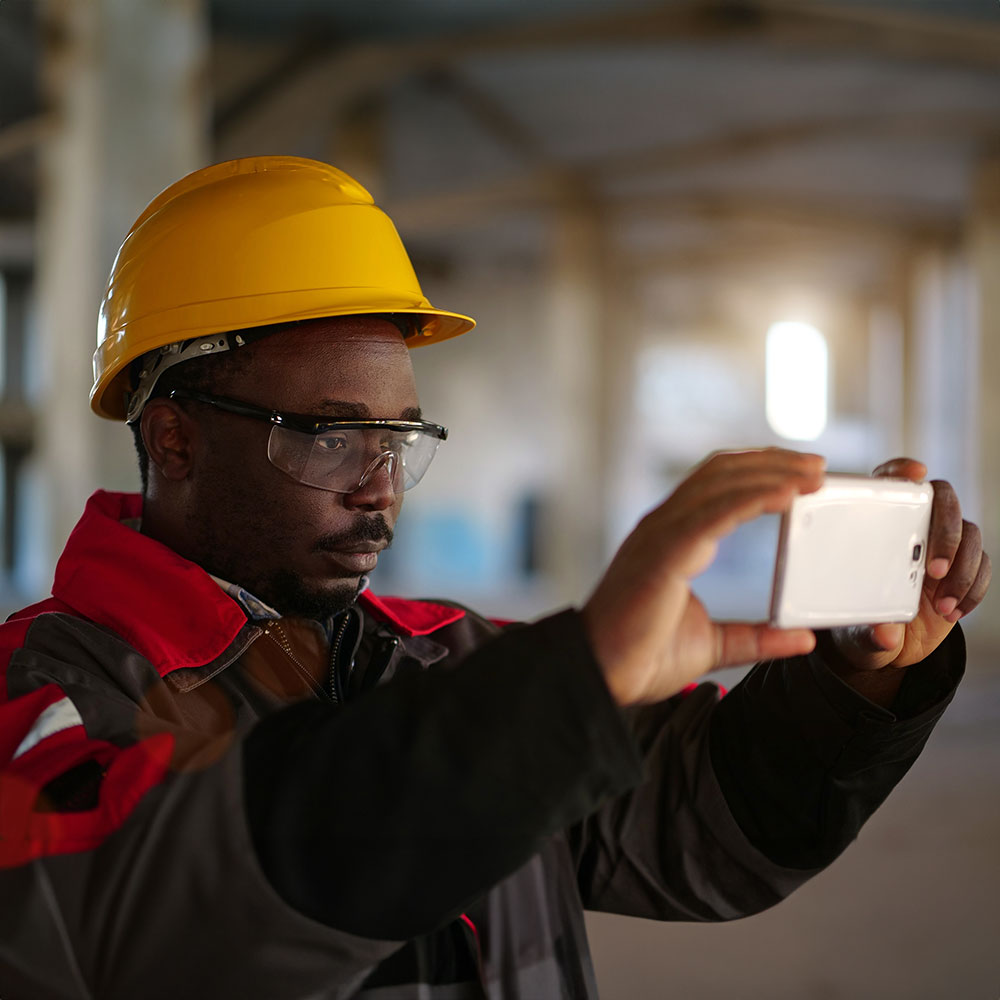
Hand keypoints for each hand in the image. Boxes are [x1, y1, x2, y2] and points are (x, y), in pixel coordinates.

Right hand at [582, 448, 825, 705]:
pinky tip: (785, 495)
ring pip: (719, 484)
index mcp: (670, 540)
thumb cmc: (640, 658)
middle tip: (818, 467)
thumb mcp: (714, 645)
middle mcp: (663, 527)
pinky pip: (713, 514)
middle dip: (771, 462)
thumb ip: (757, 637)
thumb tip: (804, 638)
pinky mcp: (664, 553)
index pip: (715, 486)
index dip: (756, 472)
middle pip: (720, 473)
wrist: (601, 676)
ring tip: (812, 474)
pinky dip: (752, 499)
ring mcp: (660, 536)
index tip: (800, 476)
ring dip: (770, 473)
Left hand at [827, 458, 990, 679]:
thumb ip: (869, 634)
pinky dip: (973, 588)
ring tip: (942, 606)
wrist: (889, 646)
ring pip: (970, 534)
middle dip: (945, 531)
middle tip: (934, 569)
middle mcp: (913, 527)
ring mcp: (942, 545)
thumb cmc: (862, 626)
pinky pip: (983, 565)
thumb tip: (885, 634)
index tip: (916, 474)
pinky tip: (954, 610)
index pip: (889, 483)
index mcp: (876, 527)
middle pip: (943, 501)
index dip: (903, 471)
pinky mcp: (963, 566)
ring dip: (962, 570)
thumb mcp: (857, 634)